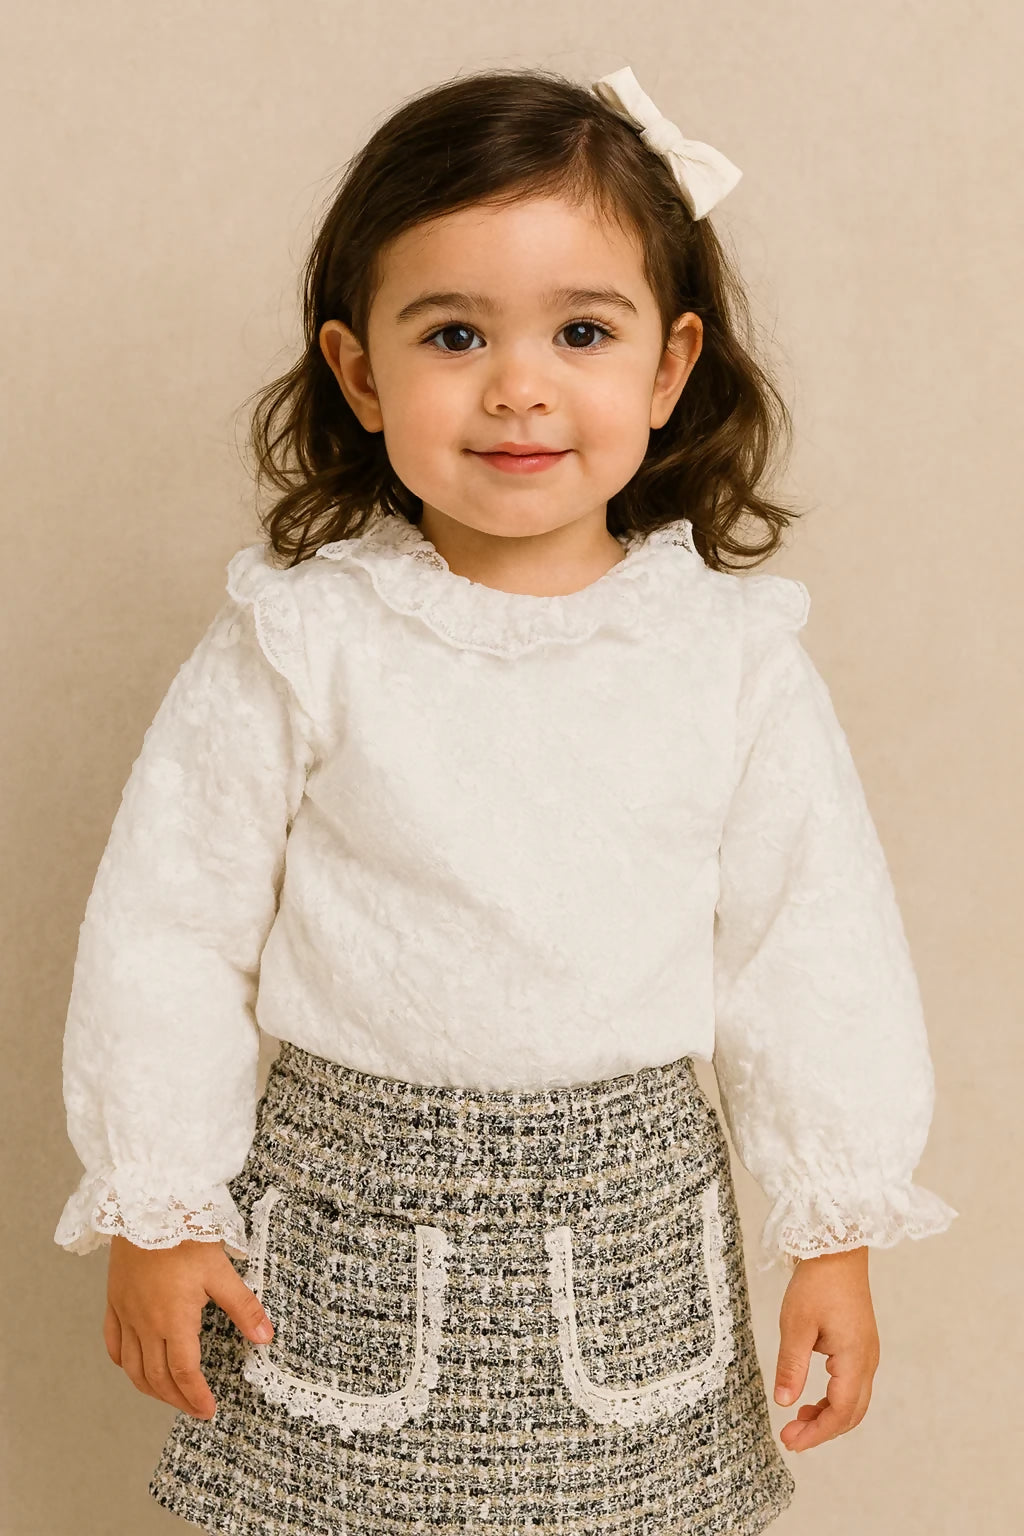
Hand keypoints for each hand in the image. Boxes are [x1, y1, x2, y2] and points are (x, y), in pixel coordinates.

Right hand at [103, 1233, 274, 1419]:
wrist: (148, 1206)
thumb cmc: (186, 1235)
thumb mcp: (221, 1271)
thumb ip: (243, 1308)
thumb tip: (265, 1338)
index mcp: (174, 1320)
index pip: (184, 1373)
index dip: (196, 1396)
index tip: (208, 1410)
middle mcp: (145, 1324)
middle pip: (156, 1377)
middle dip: (177, 1399)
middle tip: (194, 1408)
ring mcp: (126, 1314)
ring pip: (132, 1367)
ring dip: (150, 1388)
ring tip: (169, 1396)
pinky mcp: (115, 1302)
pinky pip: (114, 1343)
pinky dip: (124, 1363)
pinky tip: (135, 1367)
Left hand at [772, 1245, 879, 1453]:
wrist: (837, 1248)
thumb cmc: (817, 1282)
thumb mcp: (796, 1324)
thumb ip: (791, 1366)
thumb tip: (783, 1402)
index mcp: (854, 1358)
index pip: (840, 1411)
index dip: (816, 1432)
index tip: (790, 1441)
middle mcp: (867, 1360)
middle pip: (851, 1413)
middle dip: (822, 1430)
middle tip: (791, 1437)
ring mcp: (867, 1353)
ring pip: (854, 1401)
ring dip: (828, 1416)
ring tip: (798, 1419)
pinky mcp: (861, 1344)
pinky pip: (853, 1384)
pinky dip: (834, 1399)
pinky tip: (811, 1397)